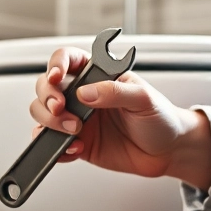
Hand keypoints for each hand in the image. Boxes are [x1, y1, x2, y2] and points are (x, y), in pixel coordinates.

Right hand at [29, 47, 210, 186]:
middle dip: (47, 97)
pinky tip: (75, 149)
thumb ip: (115, 92)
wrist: (168, 151)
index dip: (57, 64)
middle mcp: (83, 95)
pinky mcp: (78, 143)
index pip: (67, 59)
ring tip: (74, 130)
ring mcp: (77, 119)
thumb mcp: (144, 99)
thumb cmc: (160, 118)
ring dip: (50, 122)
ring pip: (43, 114)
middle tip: (61, 108)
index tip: (58, 76)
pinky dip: (57, 149)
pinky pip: (53, 145)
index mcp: (98, 76)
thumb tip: (86, 93)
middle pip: (46, 87)